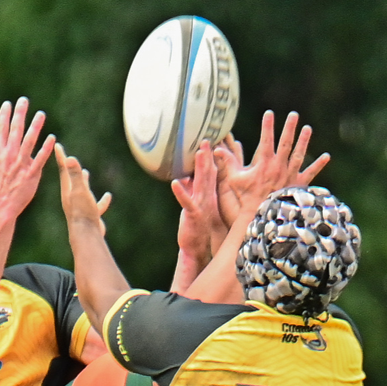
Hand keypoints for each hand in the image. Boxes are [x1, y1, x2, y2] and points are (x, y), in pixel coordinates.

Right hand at [0, 97, 55, 223]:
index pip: (1, 129)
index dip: (5, 115)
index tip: (8, 103)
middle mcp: (10, 155)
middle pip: (16, 130)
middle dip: (20, 114)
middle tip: (24, 100)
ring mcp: (21, 164)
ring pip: (30, 141)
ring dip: (35, 126)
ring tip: (41, 114)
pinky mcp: (31, 174)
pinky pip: (40, 159)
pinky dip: (46, 148)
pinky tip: (52, 137)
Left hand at [55, 144, 111, 234]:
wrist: (86, 235)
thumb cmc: (82, 212)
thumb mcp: (80, 190)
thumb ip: (75, 174)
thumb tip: (69, 158)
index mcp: (68, 190)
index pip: (64, 169)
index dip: (61, 156)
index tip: (57, 145)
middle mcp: (72, 198)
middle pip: (69, 178)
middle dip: (69, 167)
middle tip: (66, 157)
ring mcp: (80, 207)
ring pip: (82, 190)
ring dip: (84, 181)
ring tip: (86, 173)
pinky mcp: (90, 216)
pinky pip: (96, 205)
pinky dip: (101, 200)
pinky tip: (108, 196)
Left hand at [171, 142, 226, 264]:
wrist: (197, 247)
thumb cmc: (195, 226)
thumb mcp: (194, 203)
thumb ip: (190, 189)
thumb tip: (182, 175)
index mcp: (208, 194)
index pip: (211, 172)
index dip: (211, 157)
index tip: (211, 140)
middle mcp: (208, 197)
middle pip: (209, 173)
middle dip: (208, 156)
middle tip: (207, 138)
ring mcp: (202, 205)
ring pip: (202, 183)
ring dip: (200, 168)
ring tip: (198, 152)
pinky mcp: (194, 215)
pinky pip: (186, 201)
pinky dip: (181, 192)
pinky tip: (175, 182)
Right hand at [214, 112, 329, 227]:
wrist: (262, 218)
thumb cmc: (246, 200)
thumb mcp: (234, 181)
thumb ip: (227, 163)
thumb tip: (215, 149)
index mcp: (264, 163)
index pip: (266, 139)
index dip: (267, 126)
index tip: (269, 113)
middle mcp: (279, 166)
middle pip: (286, 143)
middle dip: (289, 127)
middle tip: (293, 115)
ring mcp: (290, 175)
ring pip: (299, 154)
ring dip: (304, 141)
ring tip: (307, 128)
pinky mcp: (298, 185)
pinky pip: (310, 173)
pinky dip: (318, 165)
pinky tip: (326, 156)